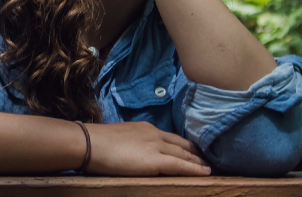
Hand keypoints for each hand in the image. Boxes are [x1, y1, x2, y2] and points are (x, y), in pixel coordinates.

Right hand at [83, 122, 210, 175]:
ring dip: (199, 161)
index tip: (194, 151)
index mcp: (145, 128)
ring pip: (185, 154)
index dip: (184, 145)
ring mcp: (156, 146)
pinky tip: (206, 172)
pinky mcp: (156, 160)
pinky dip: (195, 169)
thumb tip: (133, 151)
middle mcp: (155, 134)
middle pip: (183, 144)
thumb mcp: (119, 138)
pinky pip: (181, 165)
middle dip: (197, 152)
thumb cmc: (97, 142)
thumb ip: (131, 142)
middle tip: (209, 159)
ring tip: (211, 167)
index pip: (171, 137)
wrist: (90, 143)